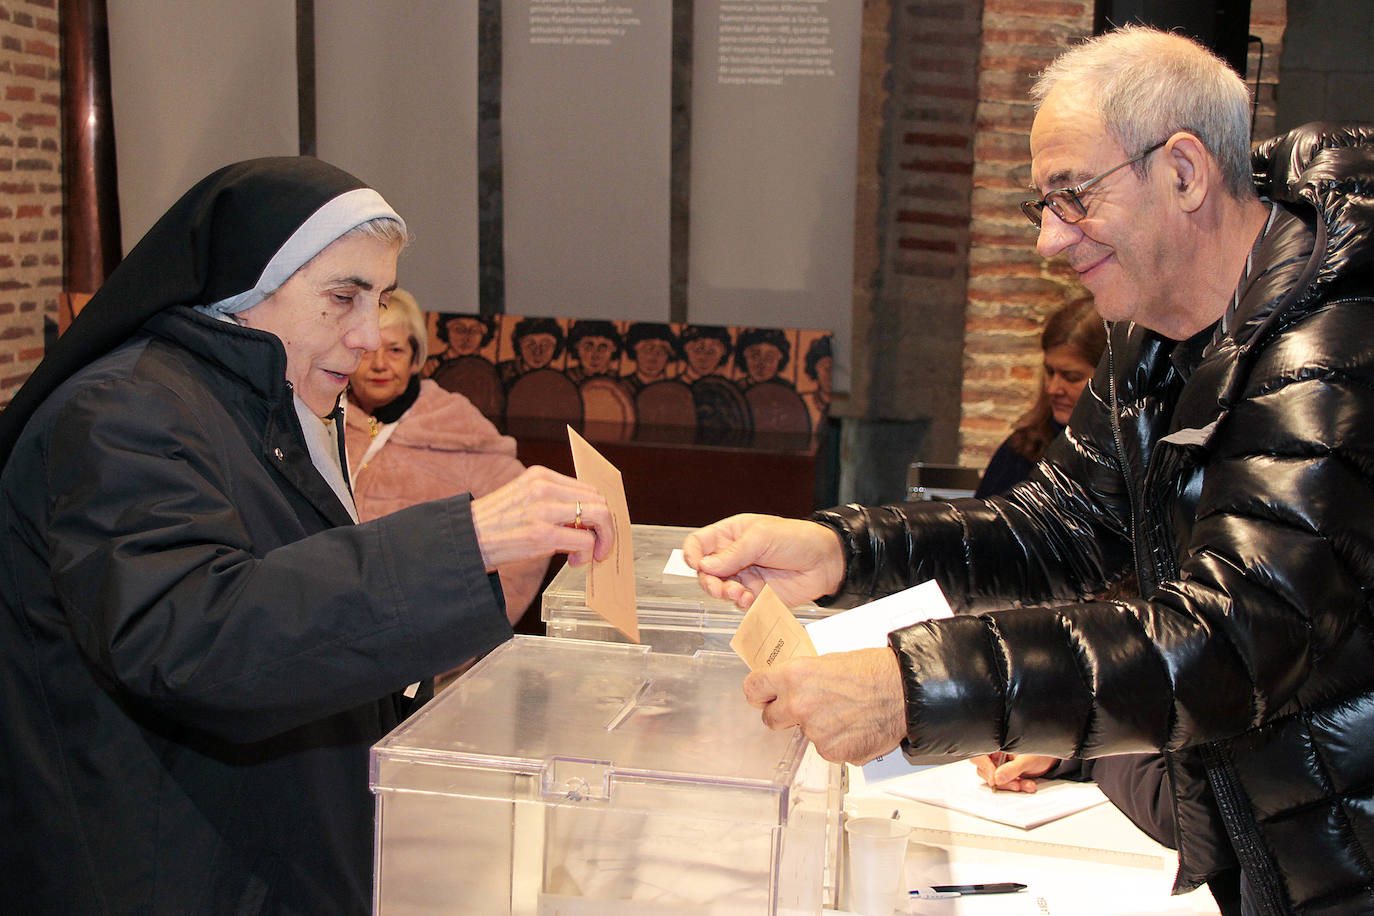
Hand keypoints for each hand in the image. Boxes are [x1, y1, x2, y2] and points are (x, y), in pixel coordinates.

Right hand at [470, 466, 611, 570]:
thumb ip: (555, 502)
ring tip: (587, 555)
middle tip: (598, 546)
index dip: (600, 510)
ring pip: (599, 516)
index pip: (589, 488)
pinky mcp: (541, 534)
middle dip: (606, 527)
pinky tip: (574, 562)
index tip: (597, 529)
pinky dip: (587, 554)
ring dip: (602, 540)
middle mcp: (543, 487)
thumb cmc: (495, 525)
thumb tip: (589, 520)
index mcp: (540, 475)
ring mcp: (543, 509)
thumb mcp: (524, 499)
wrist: (465, 541)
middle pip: (599, 500)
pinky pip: (584, 540)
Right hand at [682, 513, 844, 608]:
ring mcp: (744, 577)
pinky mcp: (756, 596)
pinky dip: (739, 603)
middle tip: (719, 587)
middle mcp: (733, 556)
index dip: (692, 554)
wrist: (826, 562)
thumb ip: (733, 553)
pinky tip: (749, 599)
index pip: (699, 543)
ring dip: (724, 593)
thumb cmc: (798, 539)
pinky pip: (737, 604)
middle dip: (708, 581)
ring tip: (739, 594)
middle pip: (705, 571)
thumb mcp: (762, 537)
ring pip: (718, 589)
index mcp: (731, 534)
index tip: (696, 563)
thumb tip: (705, 565)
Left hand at [741, 648, 905, 763]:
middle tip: (804, 708)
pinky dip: (837, 742)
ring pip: (804, 735)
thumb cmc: (873, 671)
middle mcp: (799, 705)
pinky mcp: (832, 752)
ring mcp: (815, 732)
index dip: (759, 693)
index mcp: (794, 676)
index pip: (753, 689)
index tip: (762, 696)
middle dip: (783, 714)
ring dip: (817, 728)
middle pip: (770, 719)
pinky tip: (854, 727)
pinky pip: (826, 749)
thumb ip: (801, 676)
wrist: (904, 691)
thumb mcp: (827, 660)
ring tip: (844, 713)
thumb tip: (787, 685)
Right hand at [970, 753, 1056, 792]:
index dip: (985, 767)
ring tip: (1028, 784)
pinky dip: (1016, 786)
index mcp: (997, 744)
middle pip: (985, 770)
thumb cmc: (1039, 752)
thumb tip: (997, 778)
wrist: (1051, 758)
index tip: (995, 778)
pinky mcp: (1005, 774)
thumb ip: (1011, 769)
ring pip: (995, 779)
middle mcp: (995, 754)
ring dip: (1011, 785)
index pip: (979, 755)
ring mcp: (999, 764)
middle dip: (1003, 780)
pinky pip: (1004, 783)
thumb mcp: (1026, 760)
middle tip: (1016, 785)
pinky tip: (1028, 785)